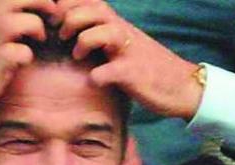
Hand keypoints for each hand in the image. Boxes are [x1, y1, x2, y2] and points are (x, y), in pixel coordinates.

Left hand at [57, 0, 203, 120]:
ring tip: (77, 56)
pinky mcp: (135, 74)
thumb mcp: (121, 46)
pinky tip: (94, 81)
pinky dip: (98, 76)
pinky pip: (113, 71)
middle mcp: (124, 34)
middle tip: (61, 36)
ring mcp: (131, 53)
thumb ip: (100, 37)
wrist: (182, 86)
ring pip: (106, 32)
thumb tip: (65, 35)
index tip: (53, 20)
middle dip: (72, 19)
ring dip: (85, 41)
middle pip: (96, 10)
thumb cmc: (145, 67)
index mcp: (117, 26)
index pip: (91, 1)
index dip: (68, 5)